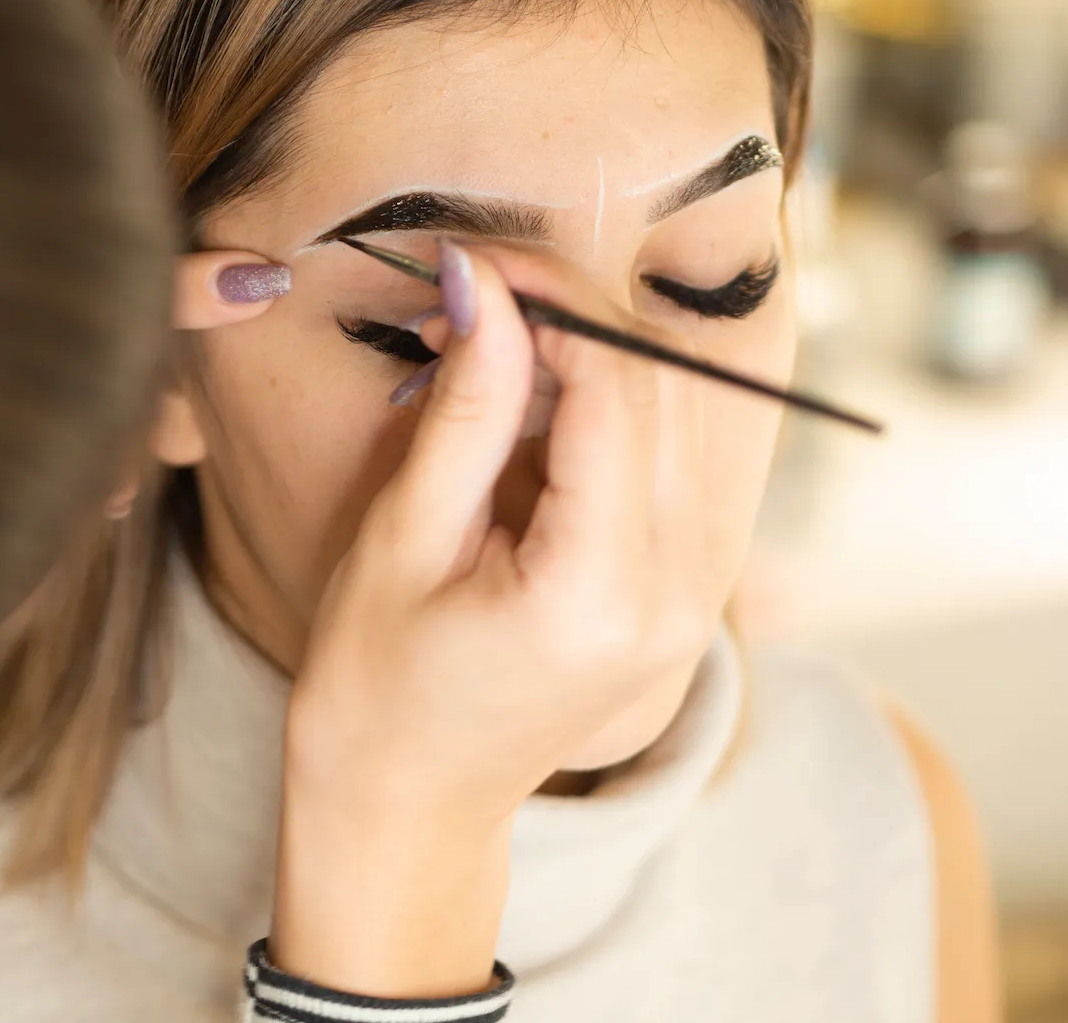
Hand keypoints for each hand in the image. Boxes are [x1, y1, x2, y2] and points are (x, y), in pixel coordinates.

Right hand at [272, 240, 719, 995]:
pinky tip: (535, 419)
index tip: (477, 263)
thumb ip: (466, 407)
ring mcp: (693, 603)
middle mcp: (676, 598)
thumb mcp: (403, 538)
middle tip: (477, 303)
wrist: (409, 804)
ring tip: (495, 363)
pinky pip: (672, 466)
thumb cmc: (375, 690)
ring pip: (684, 420)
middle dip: (576, 322)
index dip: (553, 301)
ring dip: (596, 365)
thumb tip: (486, 282)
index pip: (619, 390)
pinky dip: (611, 417)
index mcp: (601, 594)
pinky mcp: (681, 597)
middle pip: (669, 394)